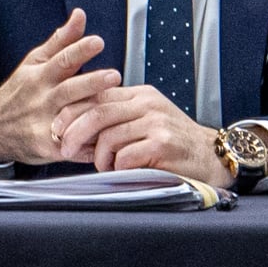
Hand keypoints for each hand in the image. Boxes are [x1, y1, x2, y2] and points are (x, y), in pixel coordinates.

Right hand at [0, 9, 119, 166]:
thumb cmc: (21, 92)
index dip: (80, 50)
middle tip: (113, 76)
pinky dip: (89, 145)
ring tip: (114, 108)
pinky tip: (107, 140)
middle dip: (91, 83)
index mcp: (40, 75)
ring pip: (71, 118)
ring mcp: (44, 124)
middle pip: (68, 90)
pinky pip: (72, 146)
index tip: (98, 42)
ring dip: (93, 114)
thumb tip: (80, 15)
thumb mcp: (34, 62)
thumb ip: (61, 41)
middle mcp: (42, 99)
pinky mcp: (47, 147)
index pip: (61, 60)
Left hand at [54, 85, 227, 184]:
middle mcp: (147, 104)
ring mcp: (156, 122)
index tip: (56, 129)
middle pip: (97, 113)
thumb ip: (115, 120)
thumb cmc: (172, 144)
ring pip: (109, 136)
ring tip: (107, 166)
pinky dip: (118, 167)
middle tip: (65, 150)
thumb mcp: (144, 122)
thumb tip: (72, 130)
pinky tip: (125, 171)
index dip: (70, 113)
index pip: (96, 96)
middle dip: (74, 133)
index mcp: (139, 95)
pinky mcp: (163, 143)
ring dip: (100, 157)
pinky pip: (126, 156)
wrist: (211, 157)